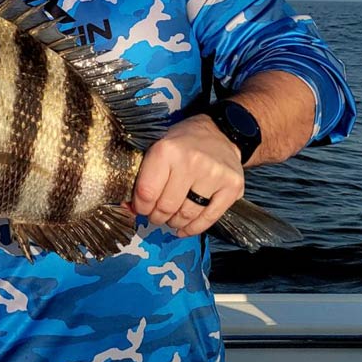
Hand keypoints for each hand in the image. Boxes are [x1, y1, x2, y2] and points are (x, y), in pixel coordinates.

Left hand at [131, 114, 244, 237]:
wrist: (219, 132)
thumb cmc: (182, 143)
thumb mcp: (157, 149)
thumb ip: (143, 176)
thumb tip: (129, 208)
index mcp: (167, 151)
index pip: (147, 192)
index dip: (141, 206)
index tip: (141, 208)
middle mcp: (191, 162)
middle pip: (167, 206)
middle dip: (157, 216)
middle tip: (156, 215)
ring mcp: (214, 175)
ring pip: (187, 214)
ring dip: (174, 222)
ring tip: (171, 218)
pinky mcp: (232, 187)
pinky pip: (210, 218)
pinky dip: (194, 228)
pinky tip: (184, 228)